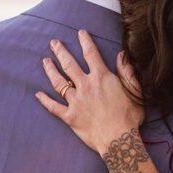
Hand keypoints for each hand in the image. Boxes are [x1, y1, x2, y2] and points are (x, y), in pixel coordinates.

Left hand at [35, 30, 143, 154]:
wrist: (119, 140)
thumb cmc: (130, 117)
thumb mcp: (135, 91)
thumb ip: (127, 72)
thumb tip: (122, 55)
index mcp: (102, 78)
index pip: (91, 53)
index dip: (85, 41)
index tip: (80, 32)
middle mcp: (86, 86)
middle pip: (69, 64)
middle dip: (61, 51)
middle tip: (53, 43)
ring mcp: (76, 101)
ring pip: (59, 83)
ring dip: (50, 70)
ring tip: (45, 61)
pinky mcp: (70, 116)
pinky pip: (54, 107)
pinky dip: (45, 101)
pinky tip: (38, 94)